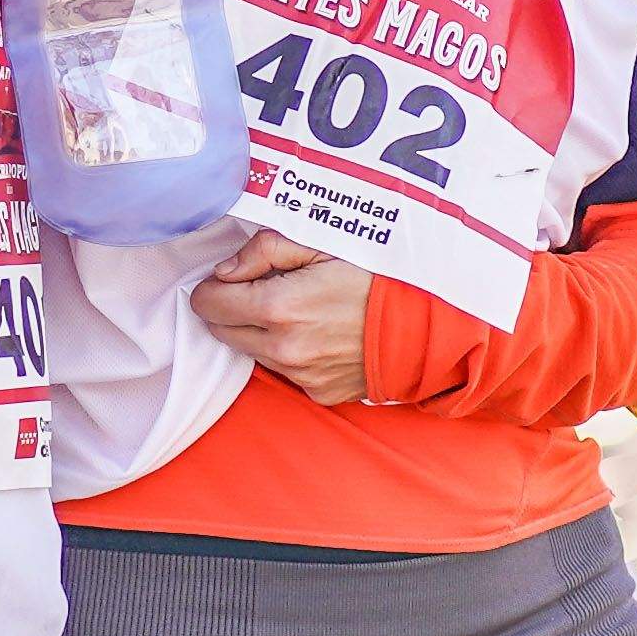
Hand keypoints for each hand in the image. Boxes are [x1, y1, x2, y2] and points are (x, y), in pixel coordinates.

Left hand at [193, 229, 378, 406]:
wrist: (428, 322)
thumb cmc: (378, 276)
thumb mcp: (321, 243)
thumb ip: (265, 250)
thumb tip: (225, 270)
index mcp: (278, 307)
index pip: (208, 304)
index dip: (213, 286)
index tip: (231, 277)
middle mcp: (284, 349)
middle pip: (222, 331)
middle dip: (231, 308)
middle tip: (262, 288)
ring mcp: (301, 375)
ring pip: (252, 352)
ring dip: (259, 331)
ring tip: (298, 308)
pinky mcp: (318, 392)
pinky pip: (285, 371)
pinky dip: (289, 351)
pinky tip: (318, 332)